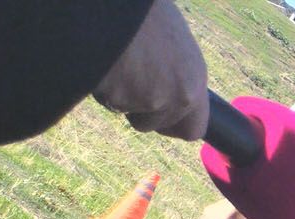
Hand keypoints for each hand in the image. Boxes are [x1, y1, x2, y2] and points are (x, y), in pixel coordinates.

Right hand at [93, 0, 210, 140]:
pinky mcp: (119, 97)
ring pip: (126, 111)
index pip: (193, 130)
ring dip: (118, 95)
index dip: (172, 125)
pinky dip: (100, 83)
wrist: (118, 3)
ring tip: (117, 61)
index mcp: (195, 81)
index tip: (160, 116)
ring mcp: (149, 100)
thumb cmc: (143, 13)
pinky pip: (104, 98)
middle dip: (138, 109)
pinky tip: (104, 58)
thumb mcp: (175, 44)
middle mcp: (178, 96)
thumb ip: (177, 74)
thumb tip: (172, 93)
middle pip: (153, 124)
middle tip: (129, 78)